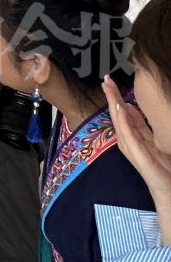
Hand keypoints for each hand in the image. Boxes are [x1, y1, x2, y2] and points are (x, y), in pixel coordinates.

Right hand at [104, 75, 170, 194]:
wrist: (166, 190)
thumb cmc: (162, 168)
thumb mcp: (155, 142)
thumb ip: (144, 127)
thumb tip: (132, 108)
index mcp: (132, 136)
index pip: (123, 112)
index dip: (116, 96)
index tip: (109, 81)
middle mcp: (127, 140)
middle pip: (117, 113)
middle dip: (111, 95)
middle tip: (105, 78)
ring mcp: (130, 146)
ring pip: (119, 120)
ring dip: (113, 103)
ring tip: (109, 88)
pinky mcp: (136, 153)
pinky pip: (127, 134)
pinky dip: (122, 120)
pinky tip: (119, 108)